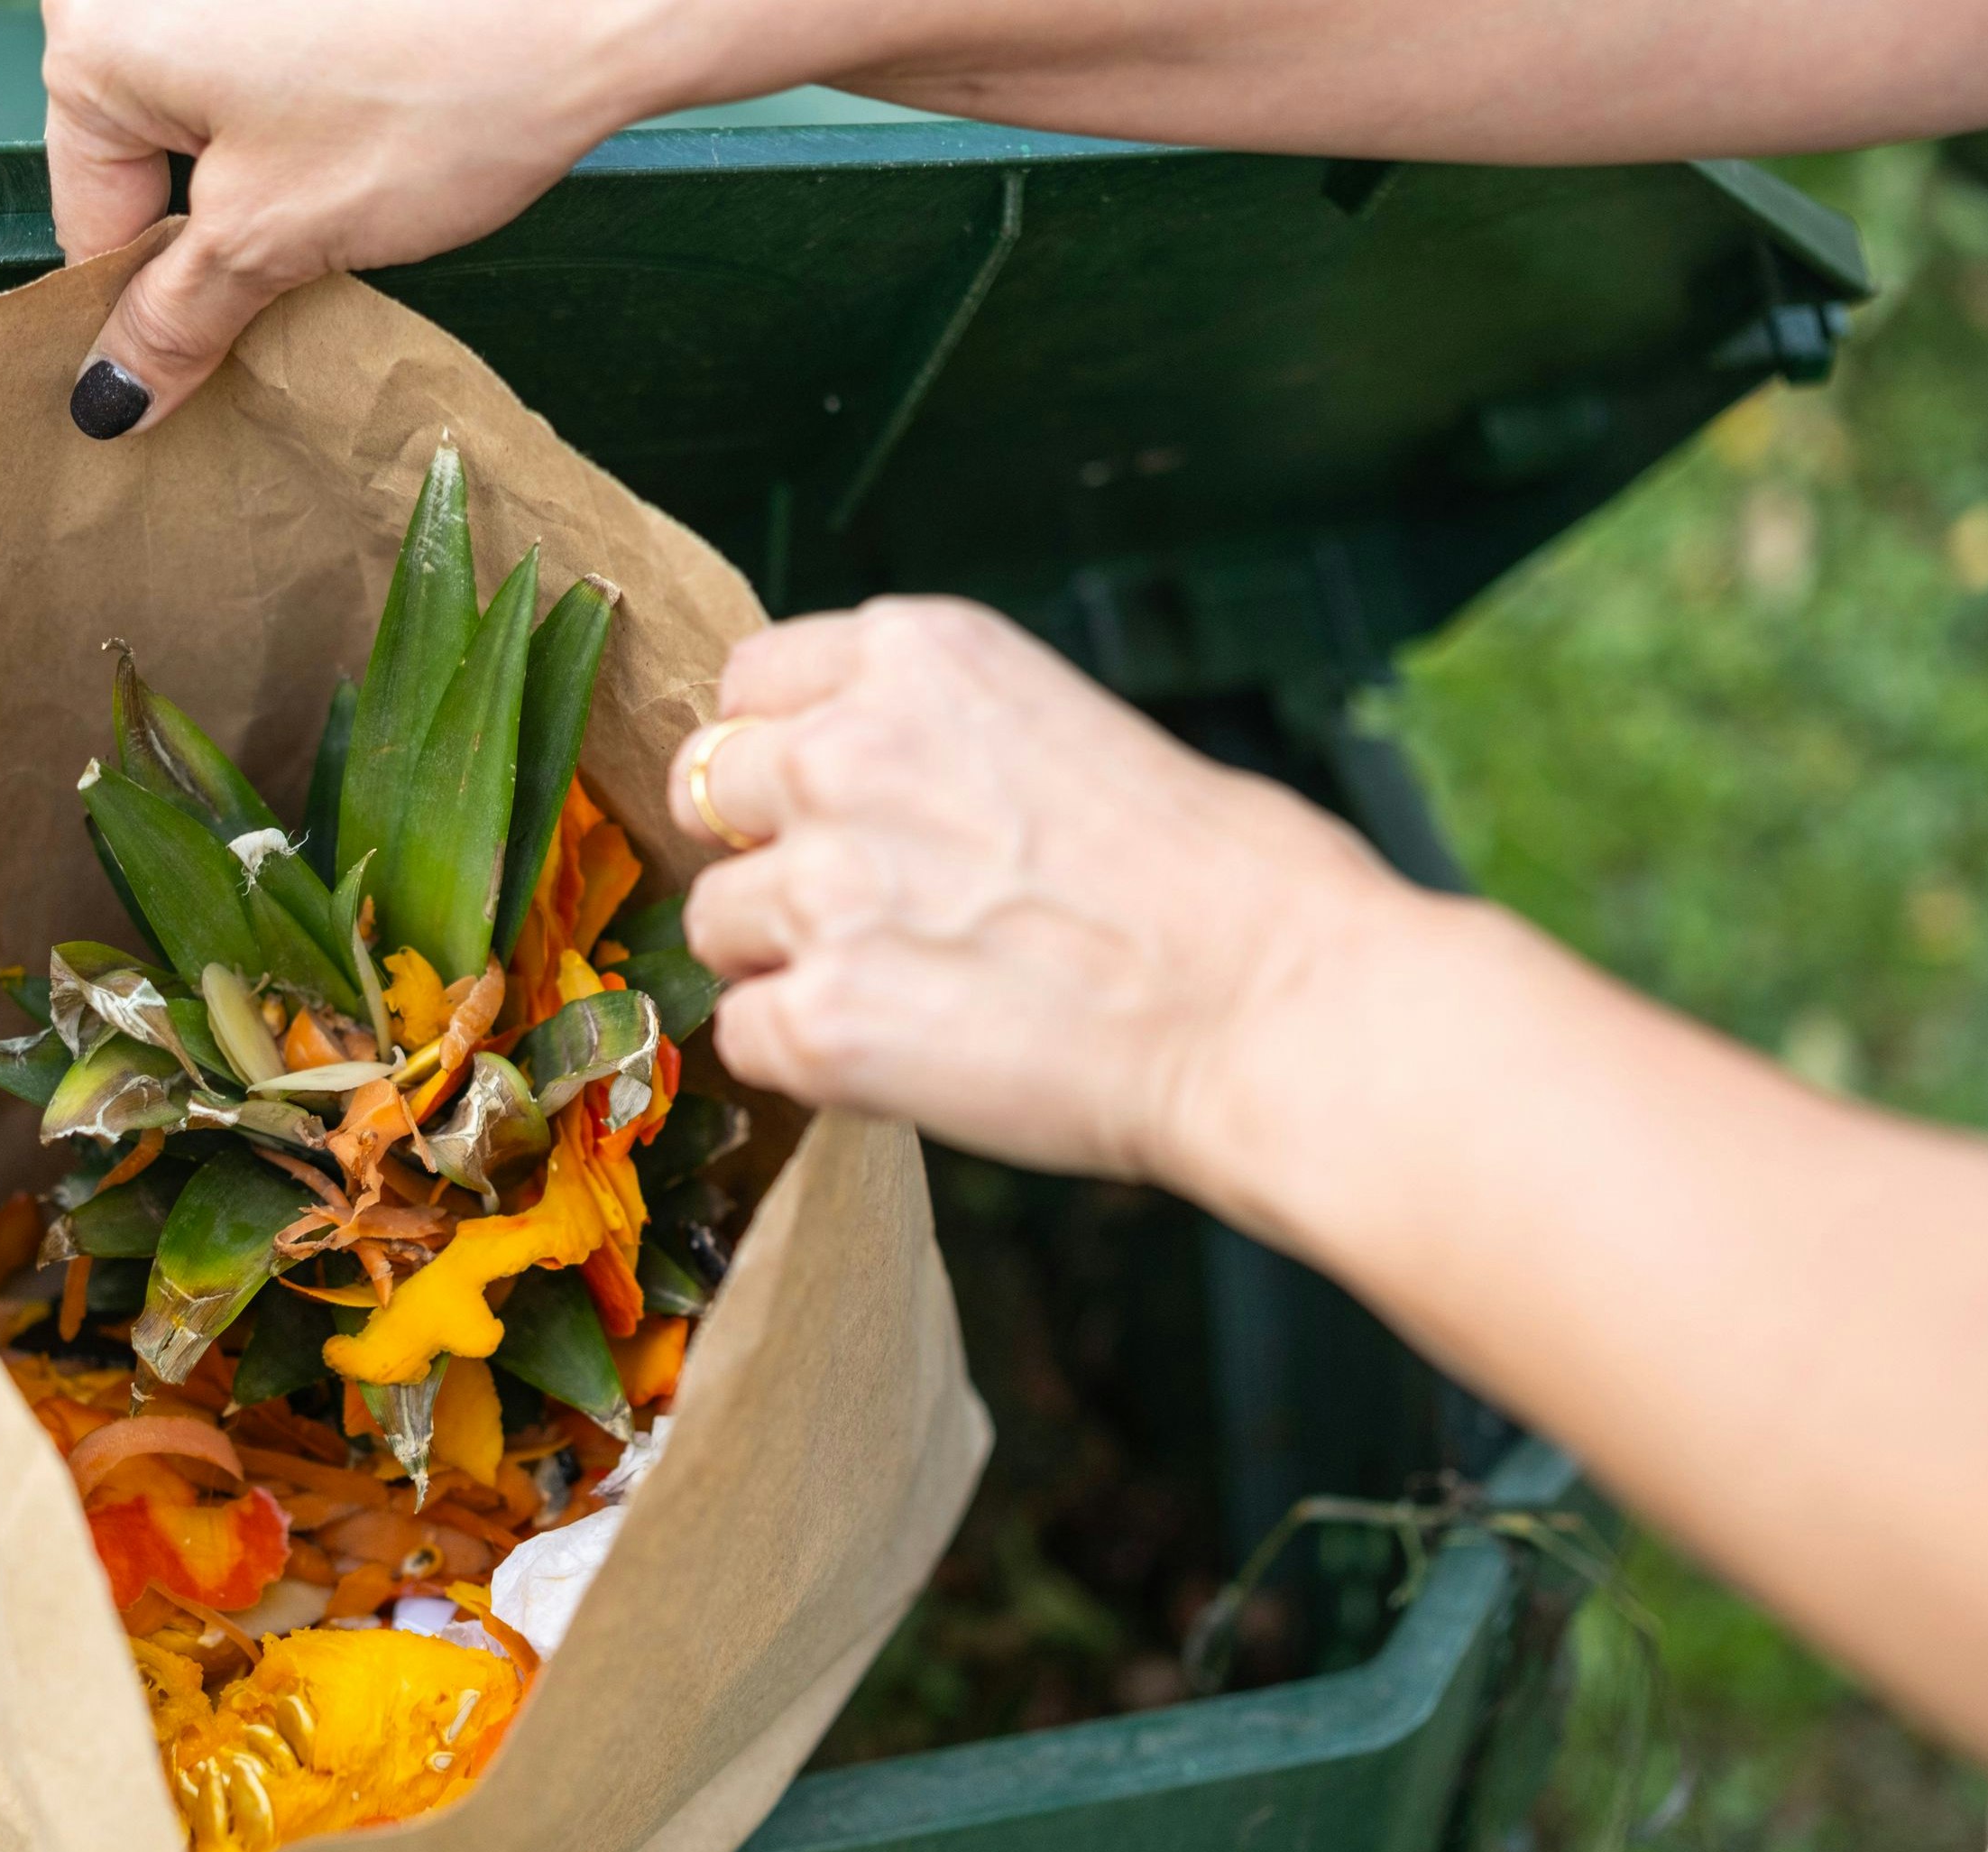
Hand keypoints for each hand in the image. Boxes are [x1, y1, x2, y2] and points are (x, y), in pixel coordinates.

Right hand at [43, 0, 680, 438]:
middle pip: (138, 155)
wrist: (584, 5)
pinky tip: (371, 138)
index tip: (207, 359)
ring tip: (351, 191)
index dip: (155, 303)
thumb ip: (178, 318)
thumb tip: (107, 402)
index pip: (89, 216)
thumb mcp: (278, 234)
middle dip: (212, 230)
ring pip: (201, 115)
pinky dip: (298, 119)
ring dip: (259, 179)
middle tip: (300, 266)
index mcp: (94, 35)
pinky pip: (255, 65)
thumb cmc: (430, 98)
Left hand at [668, 597, 1411, 1195]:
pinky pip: (746, 1035)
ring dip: (786, 960)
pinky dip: (808, 1058)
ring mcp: (822, 887)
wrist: (1276, 1010)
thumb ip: (940, 742)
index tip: (829, 805)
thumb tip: (873, 792)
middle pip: (711, 792)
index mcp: (915, 657)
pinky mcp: (820, 1018)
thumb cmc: (1226, 883)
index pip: (750, 685)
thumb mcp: (1072, 728)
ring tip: (908, 992)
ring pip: (716, 921)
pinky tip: (905, 1059)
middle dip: (770, 849)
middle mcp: (844, 751)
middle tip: (866, 908)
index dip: (782, 754)